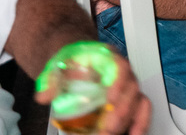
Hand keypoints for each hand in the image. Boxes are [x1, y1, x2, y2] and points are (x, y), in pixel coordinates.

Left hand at [35, 50, 150, 134]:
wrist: (75, 60)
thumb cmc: (71, 60)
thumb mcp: (57, 64)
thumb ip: (50, 79)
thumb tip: (44, 96)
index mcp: (107, 58)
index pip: (120, 66)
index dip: (119, 82)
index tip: (110, 99)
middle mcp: (123, 72)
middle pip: (131, 89)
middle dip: (120, 112)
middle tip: (106, 128)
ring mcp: (127, 87)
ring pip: (139, 102)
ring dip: (128, 121)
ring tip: (111, 133)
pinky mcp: (127, 101)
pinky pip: (141, 112)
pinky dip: (139, 124)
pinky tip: (133, 134)